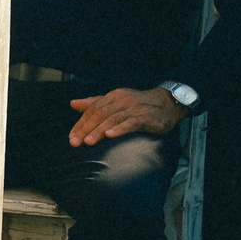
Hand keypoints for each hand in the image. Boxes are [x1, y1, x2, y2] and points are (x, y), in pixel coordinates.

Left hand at [67, 86, 186, 146]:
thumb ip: (95, 103)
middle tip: (75, 142)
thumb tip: (73, 103)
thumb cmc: (139, 104)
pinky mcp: (145, 117)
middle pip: (99, 114)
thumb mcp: (116, 101)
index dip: (80, 124)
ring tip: (88, 142)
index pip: (92, 110)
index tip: (71, 137)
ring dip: (99, 131)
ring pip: (112, 119)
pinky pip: (131, 123)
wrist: (168, 103)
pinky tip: (110, 135)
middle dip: (86, 129)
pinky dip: (119, 129)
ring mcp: (133, 108)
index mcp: (113, 96)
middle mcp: (121, 100)